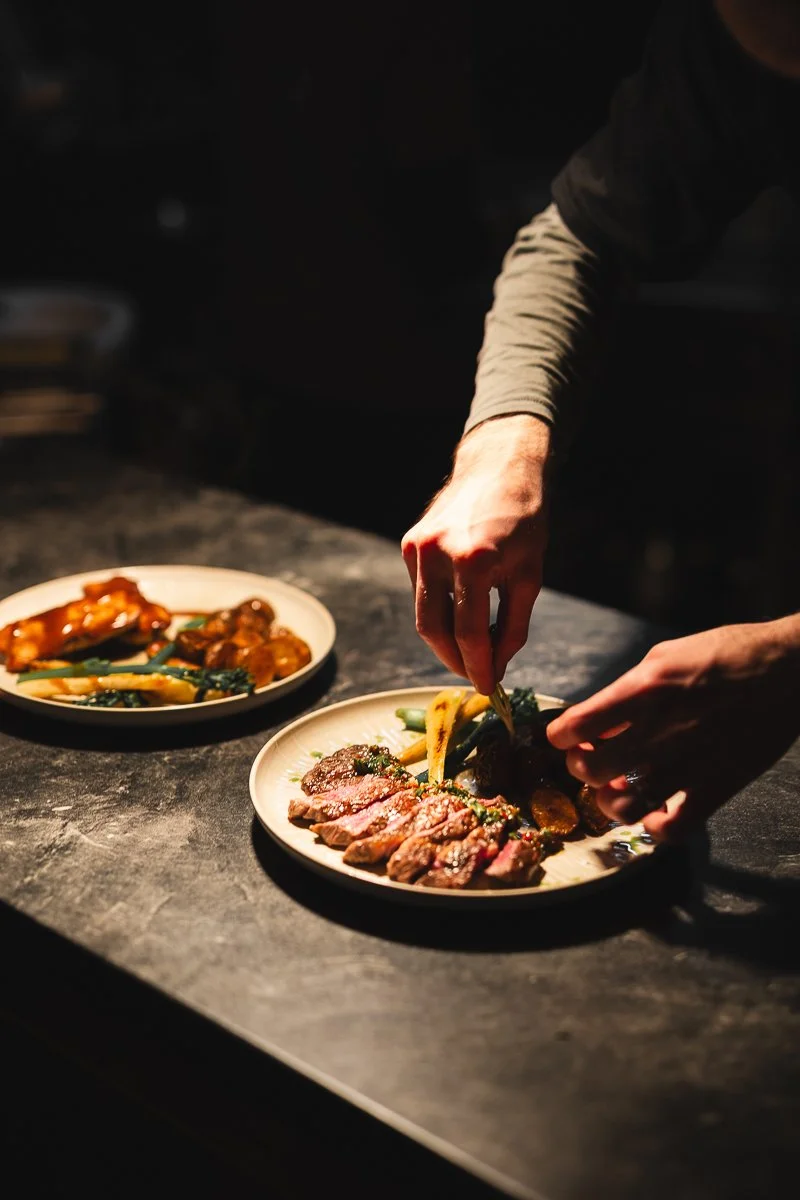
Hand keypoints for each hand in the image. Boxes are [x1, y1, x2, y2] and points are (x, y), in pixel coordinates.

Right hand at [401, 414, 550, 693]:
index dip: (477, 666)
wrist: (499, 467)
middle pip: (435, 629)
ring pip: (422, 615)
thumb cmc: (524, 520)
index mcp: (473, 560)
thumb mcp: (529, 576)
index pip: (469, 632)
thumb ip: (512, 626)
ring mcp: (417, 547)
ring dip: (444, 641)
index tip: (486, 686)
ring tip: (468, 654)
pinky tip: (459, 613)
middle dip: (455, 660)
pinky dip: (439, 610)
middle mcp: (437, 553)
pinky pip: (420, 591)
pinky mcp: (409, 543)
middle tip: (475, 676)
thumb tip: (495, 667)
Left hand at [546, 616, 799, 840]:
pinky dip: (654, 825)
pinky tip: (653, 809)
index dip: (559, 735)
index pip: (576, 725)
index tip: (562, 736)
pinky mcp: (716, 787)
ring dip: (609, 799)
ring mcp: (689, 763)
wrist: (789, 669)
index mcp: (645, 689)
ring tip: (615, 785)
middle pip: (591, 770)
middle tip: (588, 757)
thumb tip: (598, 722)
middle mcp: (661, 730)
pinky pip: (672, 828)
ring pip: (623, 805)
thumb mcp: (665, 657)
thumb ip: (628, 691)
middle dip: (580, 765)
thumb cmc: (726, 654)